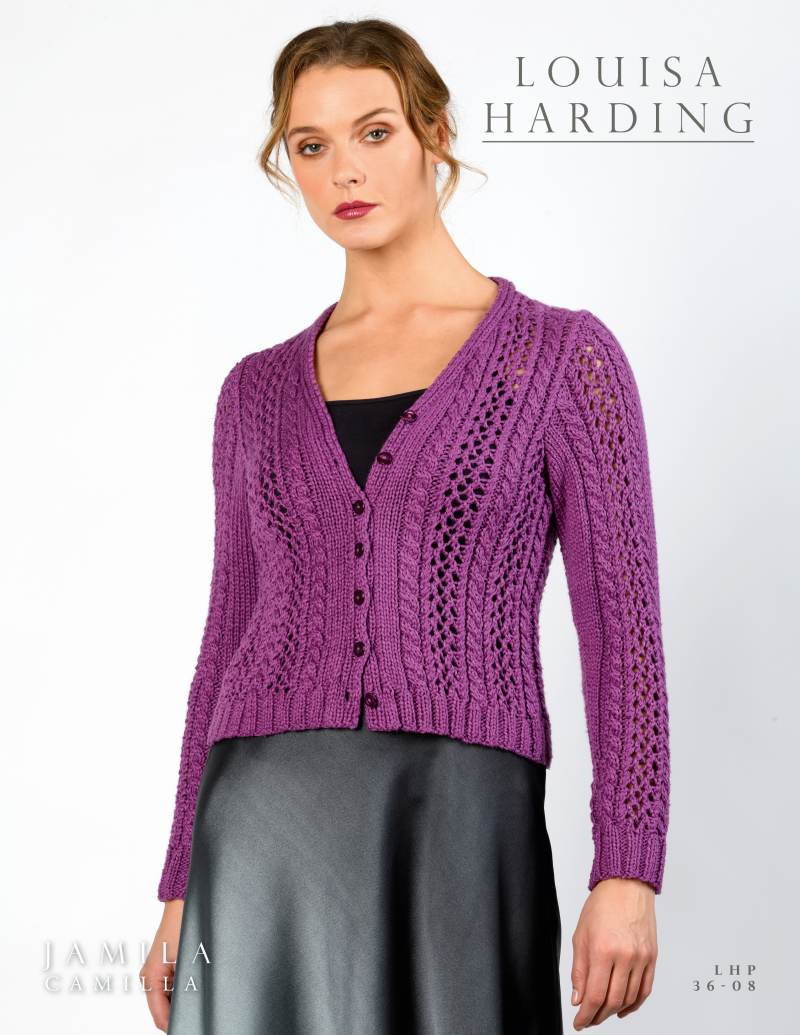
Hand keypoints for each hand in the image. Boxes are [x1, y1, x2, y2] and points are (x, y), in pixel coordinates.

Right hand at [140, 900, 184, 1031]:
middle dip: (179, 1009)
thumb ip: (184, 988)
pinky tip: (193, 978)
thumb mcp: (186, 961)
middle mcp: (150, 976)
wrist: (183, 902)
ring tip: (195, 983)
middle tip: (195, 1003)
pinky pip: (172, 986)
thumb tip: (186, 1009)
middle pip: (163, 1008)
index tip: (187, 1026)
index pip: (159, 1016)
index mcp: (150, 978)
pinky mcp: (165, 965)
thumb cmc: (183, 925)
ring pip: (168, 998)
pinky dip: (182, 987)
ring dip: (181, 997)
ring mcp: (157, 970)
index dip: (173, 1024)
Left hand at [570, 877, 657, 1028]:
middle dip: (598, 1016)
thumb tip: (578, 998)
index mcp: (603, 950)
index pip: (594, 995)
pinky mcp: (652, 958)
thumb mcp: (580, 935)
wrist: (626, 886)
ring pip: (629, 999)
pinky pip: (645, 990)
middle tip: (589, 1019)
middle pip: (613, 1001)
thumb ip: (579, 970)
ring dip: (614, 1011)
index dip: (586, 1015)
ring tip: (603, 1013)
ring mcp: (641, 958)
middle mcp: (624, 956)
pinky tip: (623, 1008)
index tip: (580, 1022)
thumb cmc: (602, 905)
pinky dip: (634, 1004)